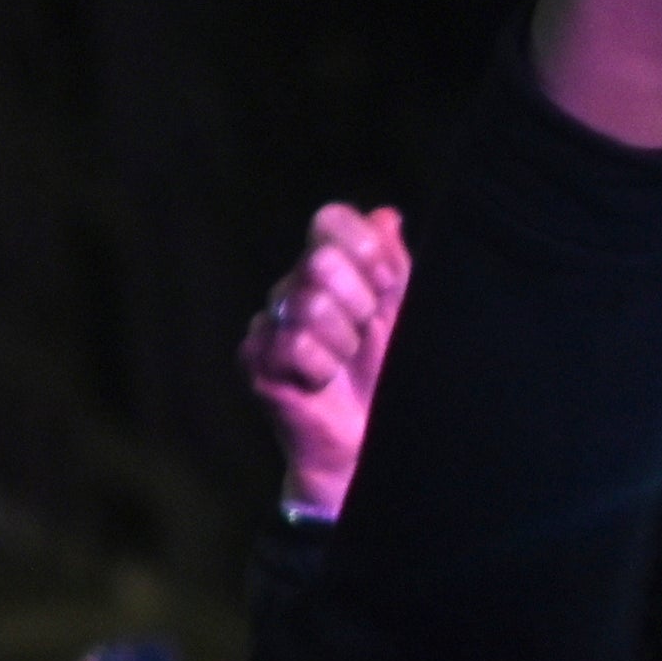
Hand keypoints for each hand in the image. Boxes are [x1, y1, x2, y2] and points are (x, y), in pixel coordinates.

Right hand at [243, 201, 409, 521]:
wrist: (373, 444)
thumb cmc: (393, 377)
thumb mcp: (406, 314)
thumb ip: (395, 264)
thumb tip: (386, 217)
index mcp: (331, 267)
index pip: (332, 219)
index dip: (366, 251)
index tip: (388, 286)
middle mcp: (294, 287)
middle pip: (321, 260)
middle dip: (360, 302)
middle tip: (367, 334)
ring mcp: (270, 323)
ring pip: (308, 304)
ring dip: (343, 342)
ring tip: (346, 364)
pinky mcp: (255, 361)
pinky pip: (293, 346)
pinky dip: (322, 369)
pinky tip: (323, 384)